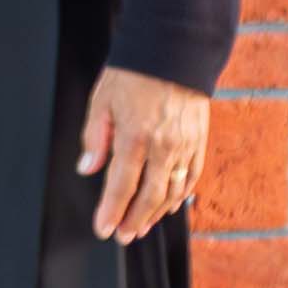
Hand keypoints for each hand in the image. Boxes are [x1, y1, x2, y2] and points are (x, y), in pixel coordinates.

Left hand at [80, 65, 209, 240]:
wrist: (175, 51)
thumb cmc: (134, 73)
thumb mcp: (102, 100)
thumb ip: (94, 137)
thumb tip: (88, 167)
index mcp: (135, 136)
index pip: (121, 184)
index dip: (111, 210)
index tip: (103, 229)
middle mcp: (164, 146)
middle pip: (149, 195)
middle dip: (134, 219)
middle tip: (122, 236)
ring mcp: (185, 145)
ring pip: (172, 190)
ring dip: (156, 213)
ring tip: (141, 227)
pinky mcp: (199, 141)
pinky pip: (191, 176)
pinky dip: (180, 195)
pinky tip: (169, 205)